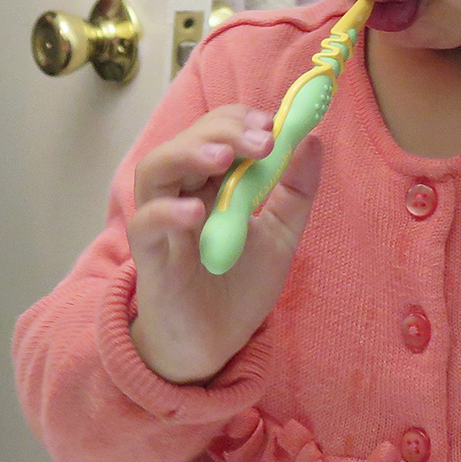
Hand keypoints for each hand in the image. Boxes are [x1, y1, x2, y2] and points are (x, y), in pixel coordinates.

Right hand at [127, 105, 321, 384]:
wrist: (217, 342)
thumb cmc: (242, 282)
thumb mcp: (283, 232)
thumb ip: (297, 189)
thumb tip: (313, 139)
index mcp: (213, 181)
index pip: (217, 131)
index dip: (242, 119)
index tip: (276, 123)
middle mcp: (184, 192)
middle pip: (188, 140)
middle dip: (226, 130)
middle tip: (264, 140)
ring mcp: (163, 221)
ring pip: (156, 169)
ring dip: (190, 154)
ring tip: (225, 157)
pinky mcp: (149, 256)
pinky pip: (146, 223)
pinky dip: (168, 211)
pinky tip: (198, 212)